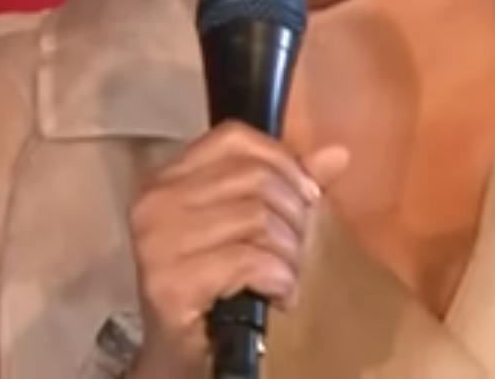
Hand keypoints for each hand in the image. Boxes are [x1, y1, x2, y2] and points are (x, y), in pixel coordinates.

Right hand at [128, 121, 349, 374]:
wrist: (178, 359)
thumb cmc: (215, 287)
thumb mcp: (250, 227)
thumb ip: (290, 186)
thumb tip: (338, 154)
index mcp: (168, 178)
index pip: (234, 138)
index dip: (283, 162)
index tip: (305, 197)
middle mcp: (156, 202)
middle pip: (255, 179)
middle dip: (293, 216)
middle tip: (293, 252)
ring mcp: (158, 243)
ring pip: (258, 219)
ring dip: (288, 255)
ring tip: (283, 277)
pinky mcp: (171, 283)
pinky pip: (251, 260)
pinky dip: (279, 279)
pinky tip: (277, 295)